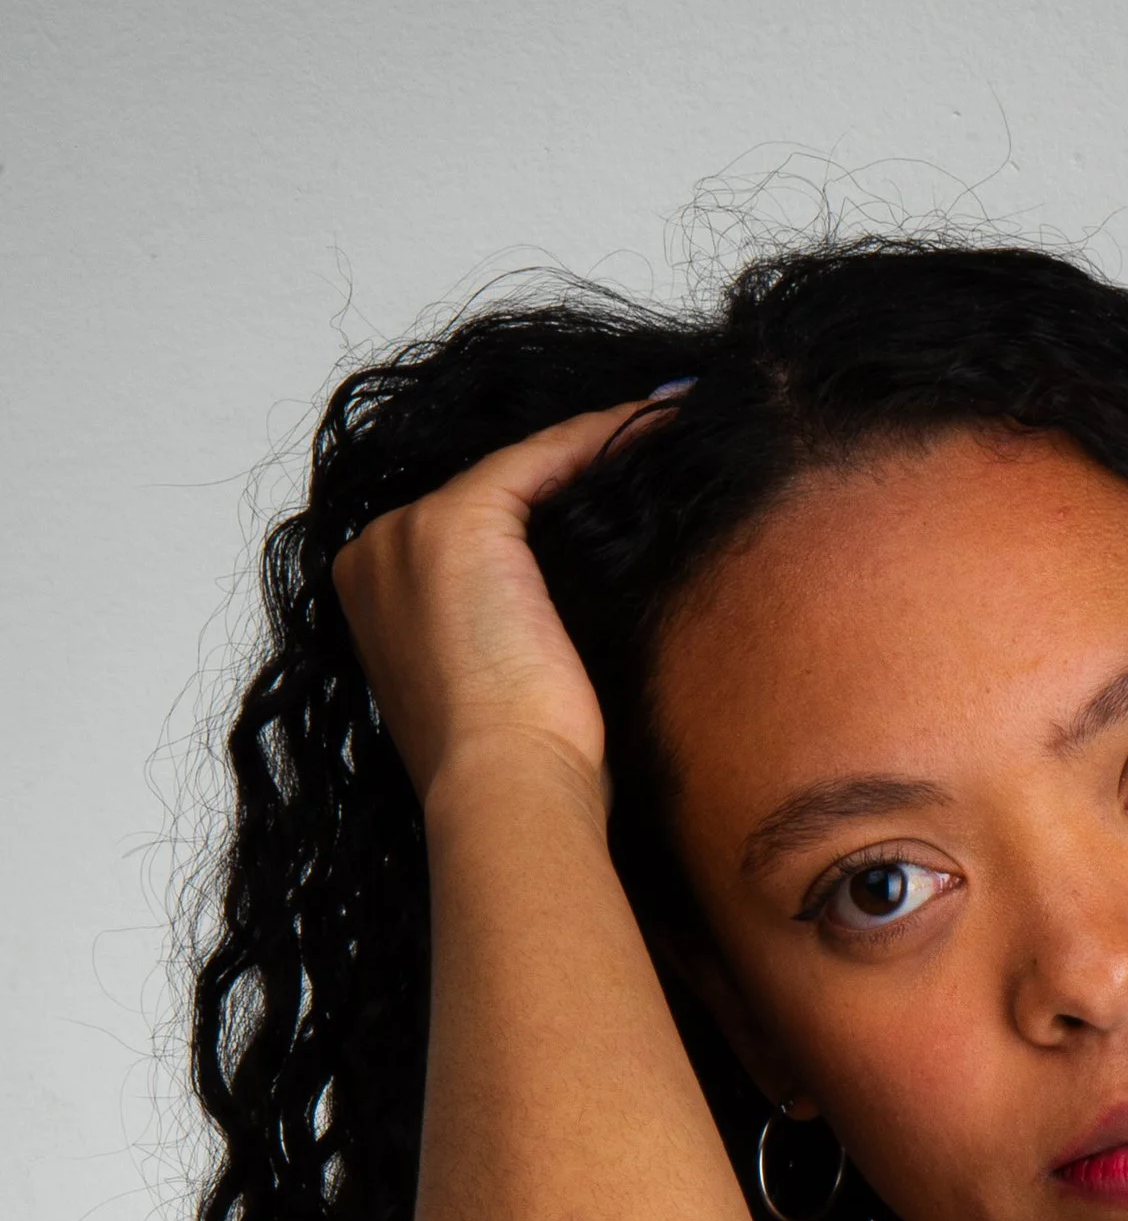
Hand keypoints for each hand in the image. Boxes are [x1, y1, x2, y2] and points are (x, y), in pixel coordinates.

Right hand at [331, 398, 665, 808]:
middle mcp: (374, 557)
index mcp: (376, 602)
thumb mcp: (500, 684)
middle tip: (645, 454)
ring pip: (516, 469)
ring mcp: (406, 535)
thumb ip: (508, 623)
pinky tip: (652, 429)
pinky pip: (538, 458)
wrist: (508, 792)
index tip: (609, 500)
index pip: (468, 536)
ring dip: (592, 448)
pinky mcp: (455, 522)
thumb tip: (573, 592)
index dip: (543, 519)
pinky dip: (597, 440)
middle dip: (566, 476)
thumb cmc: (519, 769)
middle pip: (487, 494)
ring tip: (660, 433)